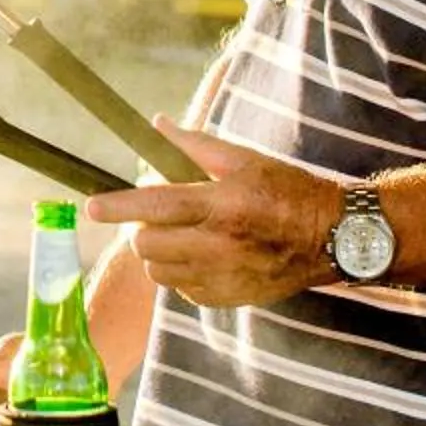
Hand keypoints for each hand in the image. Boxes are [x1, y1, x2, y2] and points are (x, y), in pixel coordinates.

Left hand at [83, 117, 341, 310]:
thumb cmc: (288, 191)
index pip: (157, 205)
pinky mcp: (229, 299)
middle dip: (143, 228)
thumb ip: (195, 145)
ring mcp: (224, 277)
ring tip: (183, 235)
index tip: (91, 207)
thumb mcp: (245, 159)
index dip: (119, 206)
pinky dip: (181, 274)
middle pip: (148, 244)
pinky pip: (181, 290)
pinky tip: (202, 256)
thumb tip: (156, 126)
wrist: (334, 238)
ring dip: (159, 252)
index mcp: (223, 203)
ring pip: (158, 271)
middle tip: (161, 214)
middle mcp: (220, 244)